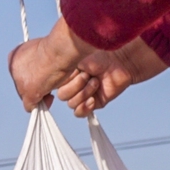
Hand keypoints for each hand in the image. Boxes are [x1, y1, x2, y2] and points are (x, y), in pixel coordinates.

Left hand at [8, 19, 88, 109]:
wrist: (58, 51)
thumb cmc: (54, 48)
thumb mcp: (39, 51)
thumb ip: (34, 60)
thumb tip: (39, 67)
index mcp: (14, 57)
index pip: (20, 72)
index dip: (32, 76)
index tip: (42, 75)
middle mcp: (13, 70)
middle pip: (22, 84)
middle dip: (35, 86)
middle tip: (48, 84)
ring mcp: (19, 83)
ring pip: (25, 96)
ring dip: (38, 95)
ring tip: (50, 90)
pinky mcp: (27, 93)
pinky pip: (29, 106)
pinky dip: (39, 106)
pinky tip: (49, 99)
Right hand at [54, 38, 168, 116]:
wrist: (119, 62)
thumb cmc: (99, 57)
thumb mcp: (76, 60)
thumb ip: (62, 67)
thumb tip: (49, 75)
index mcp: (67, 75)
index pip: (55, 86)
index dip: (64, 81)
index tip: (75, 72)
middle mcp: (73, 85)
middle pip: (63, 96)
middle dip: (76, 86)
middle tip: (88, 75)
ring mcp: (83, 95)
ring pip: (72, 104)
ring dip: (84, 93)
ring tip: (96, 82)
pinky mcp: (93, 103)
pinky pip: (80, 113)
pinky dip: (84, 107)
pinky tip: (92, 99)